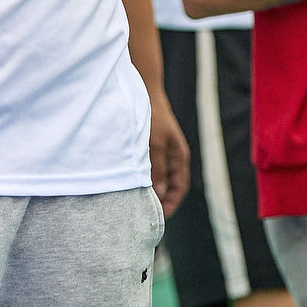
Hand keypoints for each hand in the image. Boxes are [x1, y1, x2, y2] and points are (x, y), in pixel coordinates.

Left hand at [146, 91, 189, 216]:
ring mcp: (160, 151)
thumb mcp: (154, 144)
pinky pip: (147, 168)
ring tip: (134, 201)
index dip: (171, 204)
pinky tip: (128, 182)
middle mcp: (171, 156)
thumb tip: (160, 193)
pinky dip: (141, 178)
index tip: (158, 217)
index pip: (179, 188)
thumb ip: (157, 169)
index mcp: (178, 156)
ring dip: (148, 190)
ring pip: (156, 178)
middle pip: (168, 186)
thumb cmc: (152, 115)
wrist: (144, 89)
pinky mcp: (148, 146)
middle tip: (144, 214)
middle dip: (159, 201)